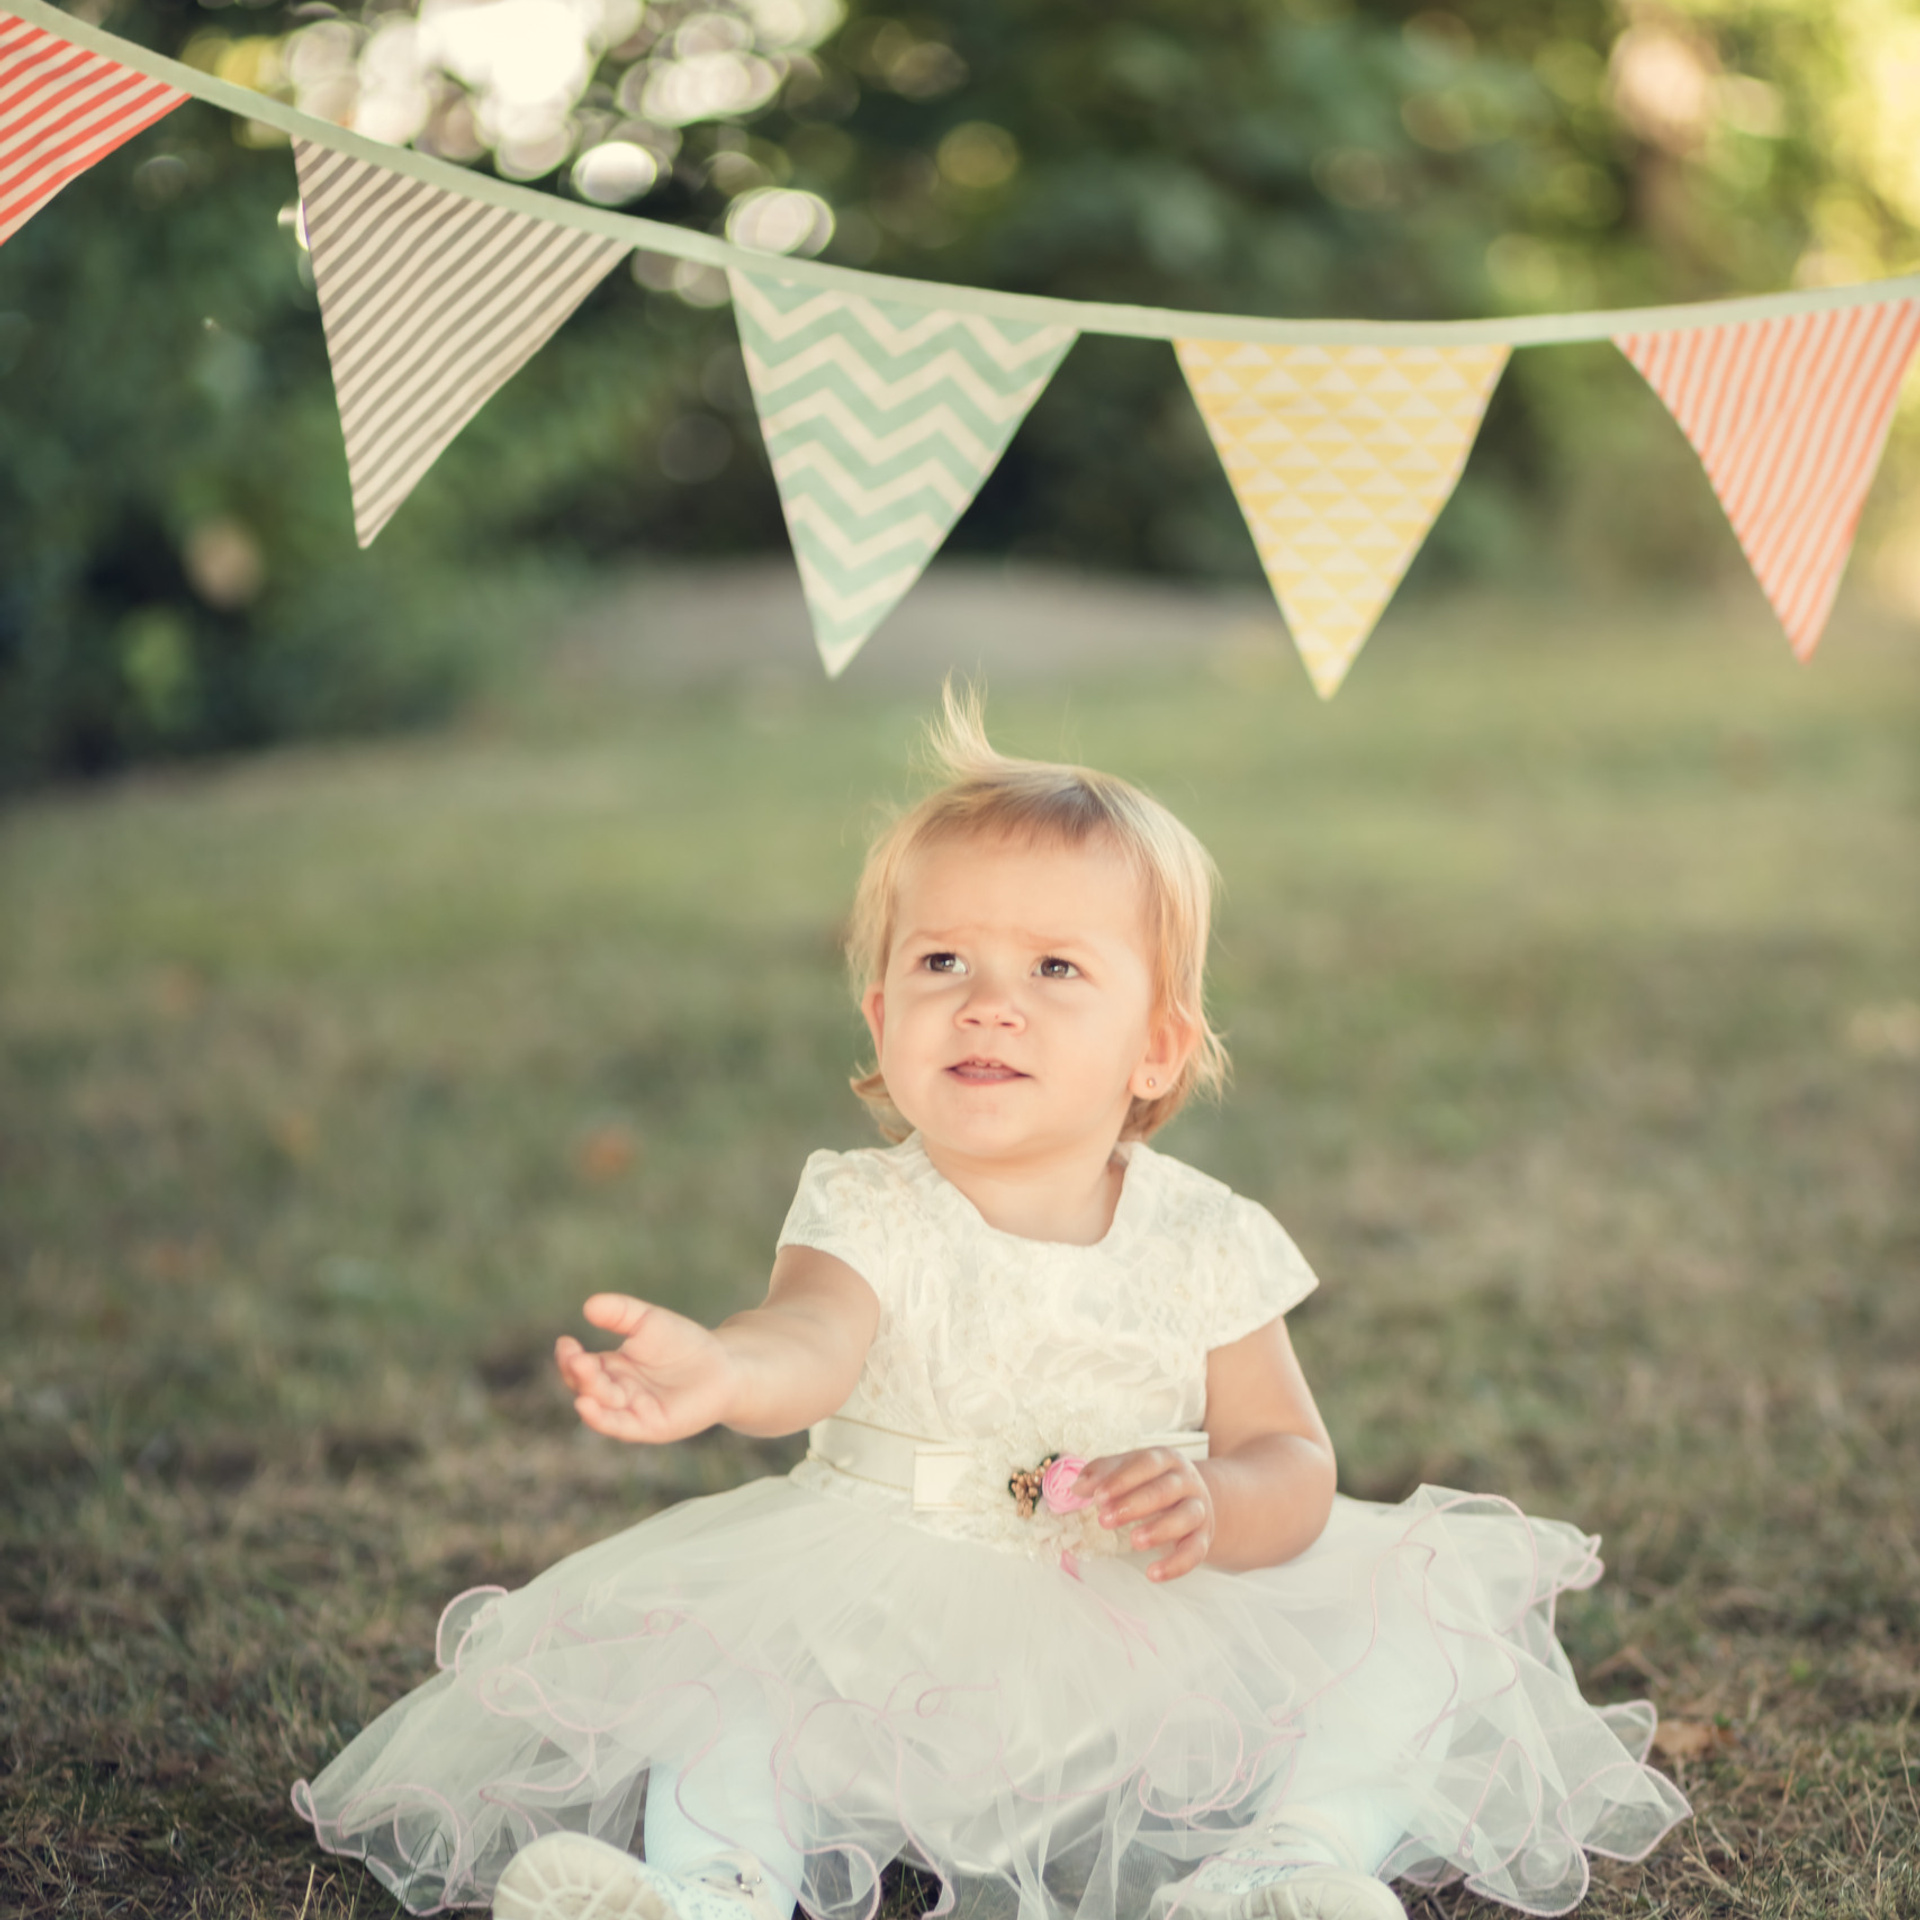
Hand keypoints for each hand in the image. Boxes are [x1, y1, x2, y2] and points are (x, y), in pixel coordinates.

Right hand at [554, 1293, 737, 1443]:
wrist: (725, 1366)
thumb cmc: (685, 1344)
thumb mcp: (650, 1321)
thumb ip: (621, 1313)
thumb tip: (588, 1305)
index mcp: (612, 1368)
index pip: (579, 1366)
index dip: (568, 1357)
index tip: (565, 1342)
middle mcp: (617, 1392)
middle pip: (586, 1387)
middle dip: (578, 1373)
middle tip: (577, 1358)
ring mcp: (631, 1411)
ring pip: (600, 1407)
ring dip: (588, 1393)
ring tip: (582, 1374)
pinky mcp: (648, 1426)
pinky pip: (619, 1426)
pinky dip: (600, 1418)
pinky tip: (586, 1406)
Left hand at [1076, 1447, 1215, 1580]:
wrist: (1194, 1497)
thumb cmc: (1151, 1481)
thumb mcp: (1129, 1470)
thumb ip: (1103, 1474)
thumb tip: (1078, 1487)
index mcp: (1165, 1459)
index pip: (1146, 1464)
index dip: (1121, 1480)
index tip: (1097, 1496)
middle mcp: (1186, 1481)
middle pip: (1165, 1490)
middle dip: (1134, 1504)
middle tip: (1105, 1520)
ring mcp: (1198, 1509)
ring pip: (1185, 1517)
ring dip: (1159, 1529)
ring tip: (1134, 1541)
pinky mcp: (1203, 1537)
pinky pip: (1195, 1552)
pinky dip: (1176, 1564)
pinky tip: (1152, 1574)